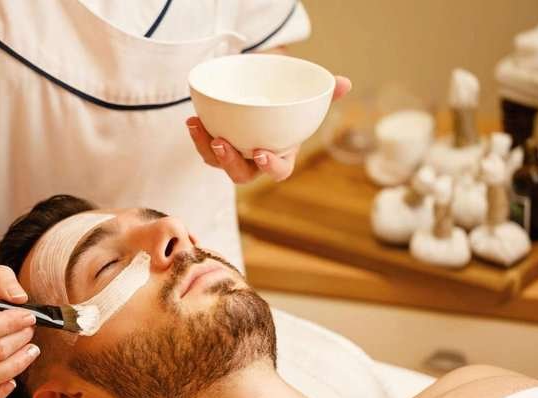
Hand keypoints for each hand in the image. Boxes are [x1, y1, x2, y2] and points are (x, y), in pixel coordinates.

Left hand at [187, 75, 351, 183]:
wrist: (264, 85)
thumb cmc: (287, 93)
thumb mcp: (305, 90)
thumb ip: (325, 89)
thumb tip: (344, 83)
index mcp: (282, 154)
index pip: (279, 171)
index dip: (270, 167)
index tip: (261, 153)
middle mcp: (256, 159)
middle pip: (242, 174)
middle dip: (230, 163)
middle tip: (221, 143)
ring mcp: (236, 153)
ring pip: (219, 163)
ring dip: (207, 149)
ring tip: (198, 128)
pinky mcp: (218, 142)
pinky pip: (206, 148)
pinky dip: (198, 137)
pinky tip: (193, 121)